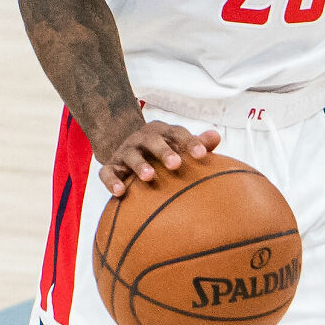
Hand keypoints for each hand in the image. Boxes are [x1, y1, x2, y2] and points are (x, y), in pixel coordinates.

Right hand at [99, 120, 220, 196]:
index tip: (202, 155)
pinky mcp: (110, 166)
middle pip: (153, 141)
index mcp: (162, 132)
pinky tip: (120, 192)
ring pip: (131, 155)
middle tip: (176, 164)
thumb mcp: (177, 143)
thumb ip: (197, 143)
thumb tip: (216, 137)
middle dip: (164, 151)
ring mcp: (125, 151)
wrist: (126, 147)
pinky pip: (108, 172)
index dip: (190, 142)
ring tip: (149, 177)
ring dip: (140, 165)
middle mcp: (142, 138)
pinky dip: (112, 181)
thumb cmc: (162, 149)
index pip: (178, 133)